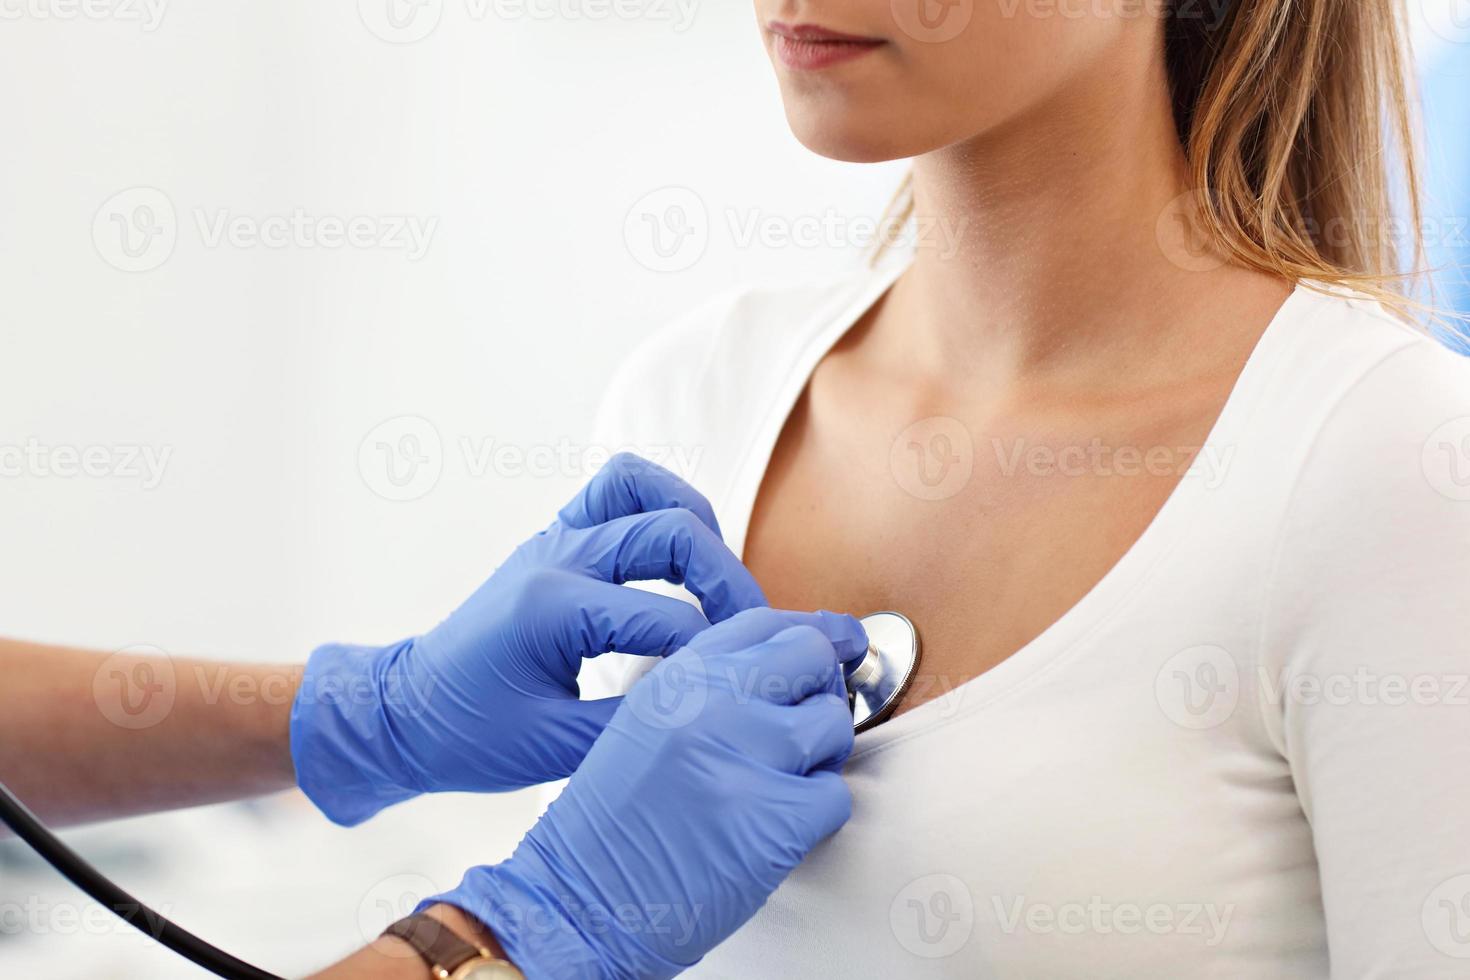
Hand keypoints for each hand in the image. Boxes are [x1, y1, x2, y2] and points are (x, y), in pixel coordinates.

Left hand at [290, 453, 767, 825]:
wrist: (408, 713)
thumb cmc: (469, 735)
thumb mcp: (555, 749)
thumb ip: (637, 723)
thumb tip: (710, 706)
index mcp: (553, 607)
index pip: (671, 620)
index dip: (718, 656)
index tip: (747, 684)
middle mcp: (557, 556)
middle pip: (675, 534)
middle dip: (729, 582)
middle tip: (754, 630)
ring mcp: (556, 538)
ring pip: (646, 488)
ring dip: (696, 526)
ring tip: (718, 580)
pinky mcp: (557, 538)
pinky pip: (617, 489)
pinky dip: (660, 504)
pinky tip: (681, 554)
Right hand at [428, 606, 867, 979]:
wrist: (581, 903)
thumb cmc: (615, 823)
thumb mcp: (646, 723)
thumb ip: (711, 685)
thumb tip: (799, 658)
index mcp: (677, 676)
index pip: (765, 621)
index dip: (808, 632)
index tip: (834, 644)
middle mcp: (712, 703)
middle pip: (811, 657)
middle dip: (820, 689)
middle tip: (804, 725)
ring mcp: (746, 757)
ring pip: (833, 724)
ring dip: (821, 755)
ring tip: (779, 783)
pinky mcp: (776, 819)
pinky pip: (834, 795)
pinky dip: (816, 814)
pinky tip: (773, 826)